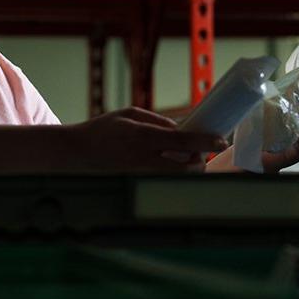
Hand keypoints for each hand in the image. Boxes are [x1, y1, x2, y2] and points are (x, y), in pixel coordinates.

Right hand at [73, 106, 227, 173]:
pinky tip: (168, 168)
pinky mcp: (137, 185)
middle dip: (199, 161)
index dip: (205, 141)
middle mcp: (142, 158)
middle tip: (200, 153)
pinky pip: (164, 184)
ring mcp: (140, 175)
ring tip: (186, 160)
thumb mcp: (129, 113)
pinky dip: (172, 177)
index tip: (221, 140)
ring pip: (177, 179)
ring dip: (187, 170)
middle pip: (185, 167)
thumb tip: (182, 129)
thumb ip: (157, 121)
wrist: (76, 153)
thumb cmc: (102, 129)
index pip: (182, 141)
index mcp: (142, 135)